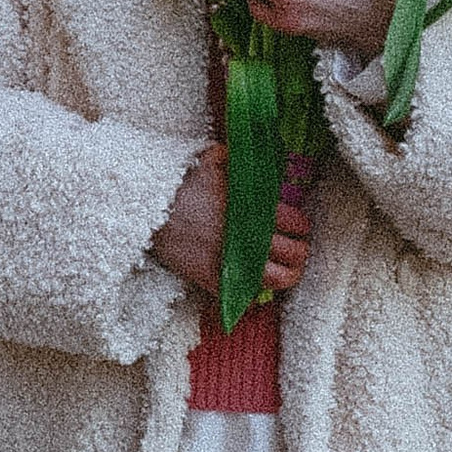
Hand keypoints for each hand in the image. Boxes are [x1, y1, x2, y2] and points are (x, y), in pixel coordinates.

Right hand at [149, 143, 313, 299]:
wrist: (149, 210)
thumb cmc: (180, 183)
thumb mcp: (213, 159)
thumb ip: (239, 159)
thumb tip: (255, 156)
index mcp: (253, 209)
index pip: (296, 224)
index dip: (302, 228)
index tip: (299, 231)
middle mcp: (248, 237)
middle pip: (293, 254)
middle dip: (299, 254)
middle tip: (296, 253)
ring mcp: (232, 261)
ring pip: (275, 280)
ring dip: (285, 277)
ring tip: (284, 274)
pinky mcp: (212, 279)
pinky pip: (243, 295)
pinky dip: (252, 293)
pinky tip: (254, 286)